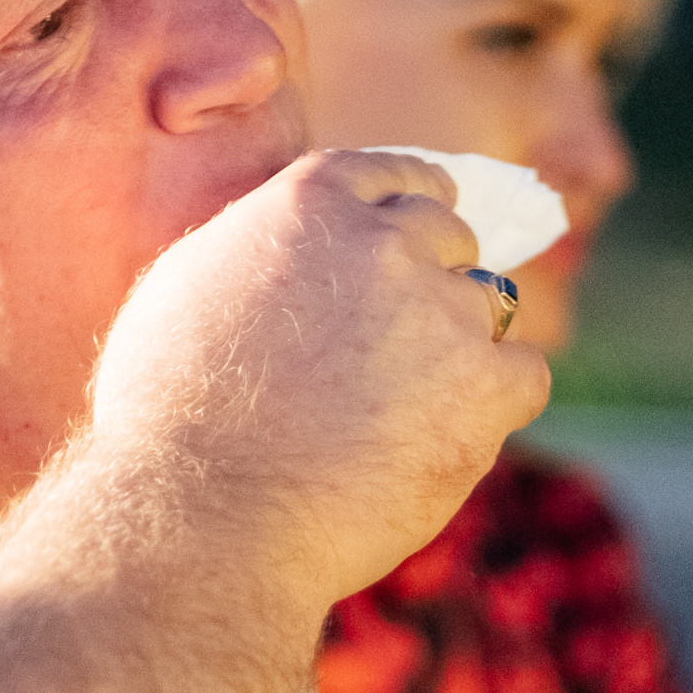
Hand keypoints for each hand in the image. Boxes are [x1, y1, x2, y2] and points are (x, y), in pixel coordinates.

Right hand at [87, 149, 550, 611]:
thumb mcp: (186, 292)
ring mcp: (442, 311)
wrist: (202, 515)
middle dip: (435, 280)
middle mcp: (385, 242)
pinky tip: (447, 438)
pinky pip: (525, 374)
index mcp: (310, 202)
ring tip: (407, 413)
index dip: (413, 205)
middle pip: (449, 237)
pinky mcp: (483, 386)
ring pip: (489, 307)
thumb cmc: (167, 422)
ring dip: (460, 349)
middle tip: (406, 344)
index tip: (418, 235)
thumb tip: (292, 251)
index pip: (395, 177)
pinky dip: (497, 403)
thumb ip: (258, 251)